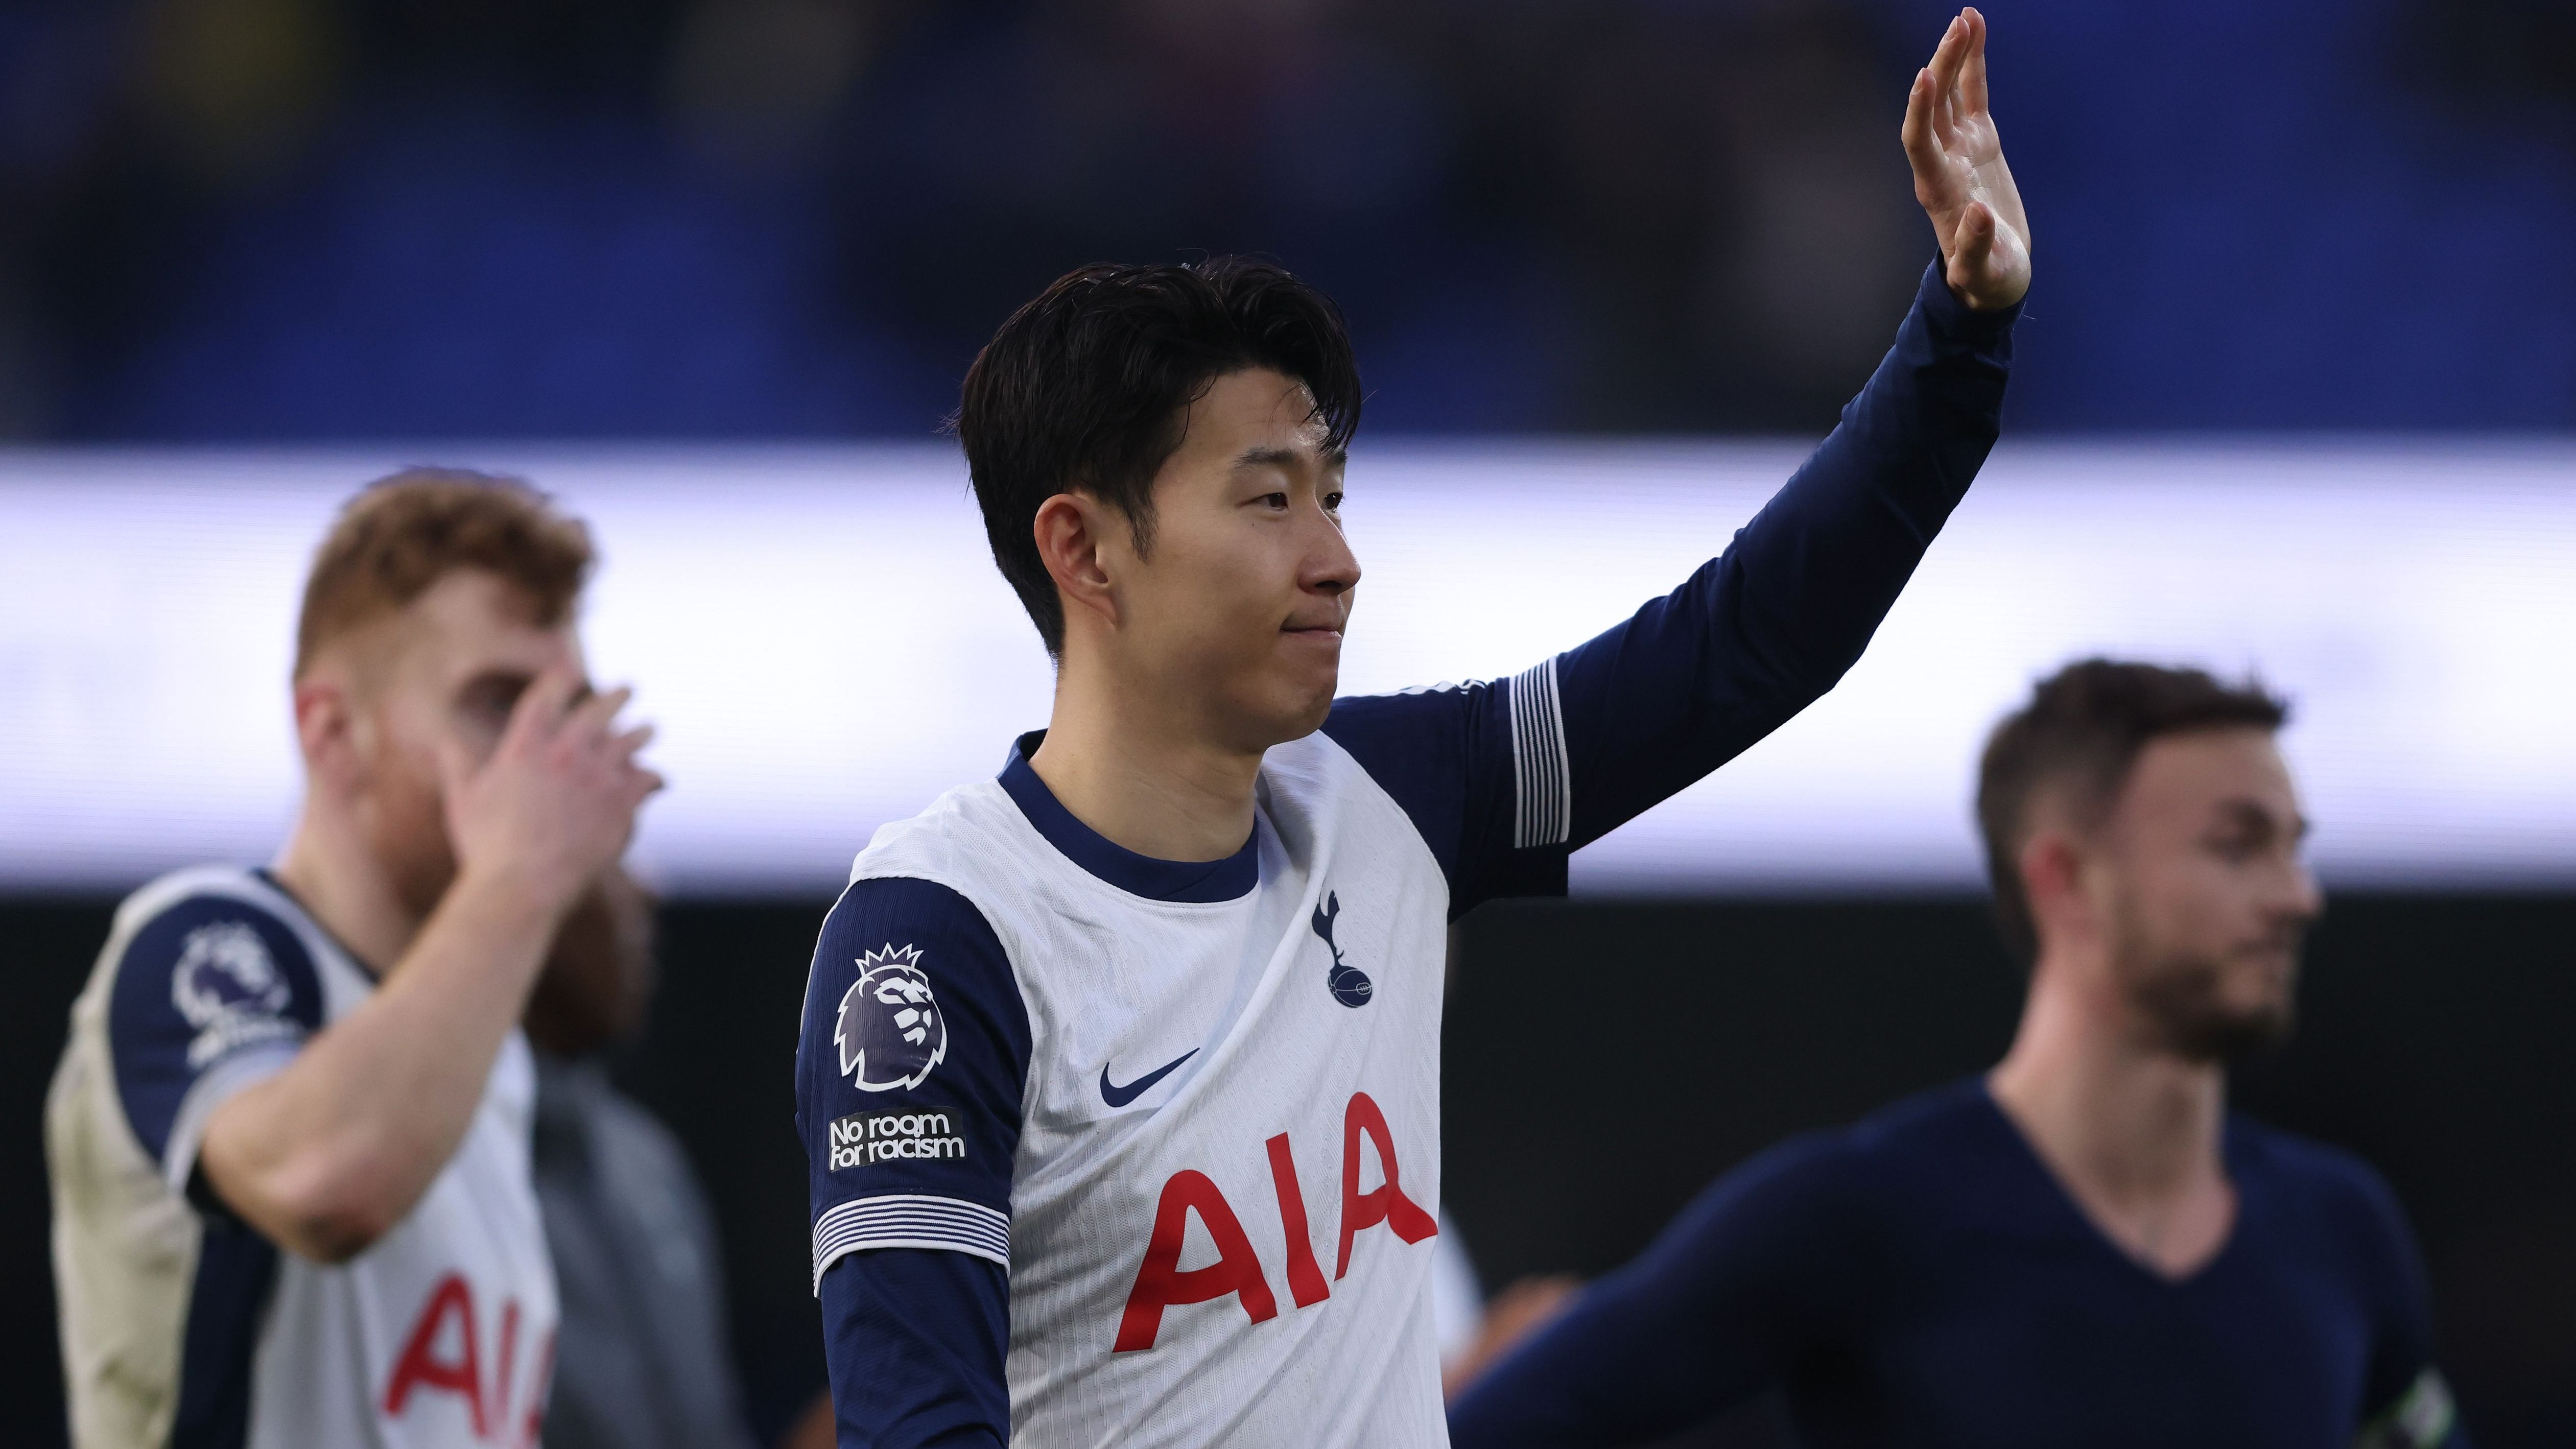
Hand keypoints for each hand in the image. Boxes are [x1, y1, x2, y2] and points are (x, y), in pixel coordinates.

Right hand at [439, 664, 661, 917]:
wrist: (521, 885)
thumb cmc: (486, 847)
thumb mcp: (463, 800)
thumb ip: (457, 763)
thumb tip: (441, 736)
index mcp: (524, 747)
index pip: (546, 697)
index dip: (560, 677)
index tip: (572, 664)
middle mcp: (564, 753)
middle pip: (597, 711)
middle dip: (615, 697)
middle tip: (628, 689)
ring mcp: (596, 777)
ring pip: (628, 742)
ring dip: (640, 733)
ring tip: (649, 729)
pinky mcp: (620, 803)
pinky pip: (646, 780)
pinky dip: (653, 778)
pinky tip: (658, 780)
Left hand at [1902, 8, 2030, 309]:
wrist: (1993, 274)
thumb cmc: (1985, 279)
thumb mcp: (1982, 271)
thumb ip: (1975, 246)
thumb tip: (1978, 215)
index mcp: (1937, 190)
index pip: (1919, 141)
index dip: (1919, 110)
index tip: (1924, 77)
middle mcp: (1941, 162)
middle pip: (1933, 107)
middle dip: (1942, 67)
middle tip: (1957, 27)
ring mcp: (1959, 148)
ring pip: (1951, 94)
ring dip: (1955, 56)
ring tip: (1966, 18)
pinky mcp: (1979, 142)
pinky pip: (1973, 96)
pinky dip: (1974, 66)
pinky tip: (1975, 31)